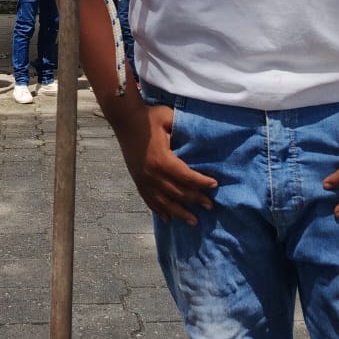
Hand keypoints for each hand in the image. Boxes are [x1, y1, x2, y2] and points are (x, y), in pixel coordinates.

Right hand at [115, 104, 216, 224]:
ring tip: (193, 221)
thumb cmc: (148, 116)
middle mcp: (152, 174)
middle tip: (210, 206)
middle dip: (195, 200)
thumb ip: (183, 129)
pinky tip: (168, 218)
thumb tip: (200, 136)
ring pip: (164, 202)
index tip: (214, 185)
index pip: (186, 176)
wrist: (124, 119)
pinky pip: (149, 200)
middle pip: (178, 192)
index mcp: (162, 159)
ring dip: (180, 212)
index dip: (202, 182)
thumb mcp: (168, 117)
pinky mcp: (137, 180)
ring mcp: (143, 179)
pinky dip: (159, 210)